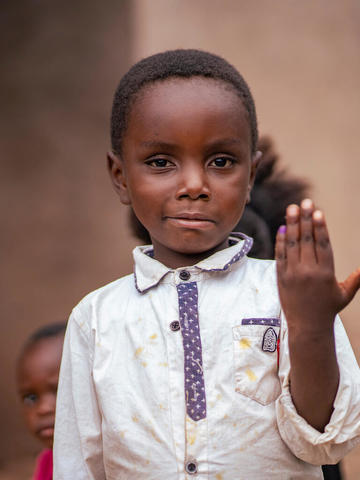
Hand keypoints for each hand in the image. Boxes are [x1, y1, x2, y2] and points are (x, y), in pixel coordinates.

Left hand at [275, 199, 359, 333]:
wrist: (308, 327)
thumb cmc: (328, 309)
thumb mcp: (344, 294)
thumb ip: (355, 279)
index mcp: (326, 272)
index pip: (322, 245)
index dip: (320, 227)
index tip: (318, 212)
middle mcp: (309, 271)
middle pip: (306, 240)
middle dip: (305, 219)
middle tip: (304, 202)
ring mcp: (293, 273)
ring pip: (292, 244)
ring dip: (291, 225)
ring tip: (291, 209)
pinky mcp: (281, 277)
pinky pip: (280, 256)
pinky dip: (281, 242)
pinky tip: (282, 229)